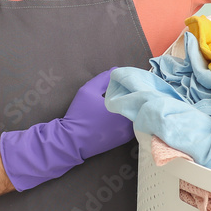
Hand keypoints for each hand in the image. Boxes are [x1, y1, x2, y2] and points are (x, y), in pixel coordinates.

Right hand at [0, 68, 132, 190]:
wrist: (72, 140)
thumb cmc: (80, 114)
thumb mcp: (88, 90)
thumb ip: (104, 78)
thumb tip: (116, 70)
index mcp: (123, 109)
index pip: (136, 93)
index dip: (132, 86)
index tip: (127, 82)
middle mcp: (129, 122)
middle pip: (137, 105)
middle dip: (133, 97)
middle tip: (127, 89)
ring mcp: (127, 133)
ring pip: (134, 115)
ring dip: (130, 108)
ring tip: (123, 100)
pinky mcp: (122, 141)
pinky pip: (130, 126)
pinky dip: (127, 119)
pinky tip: (118, 114)